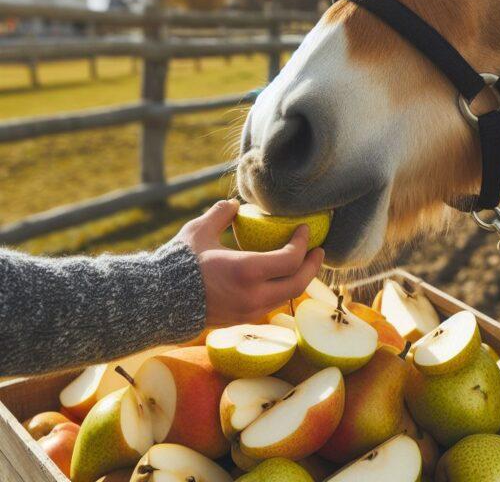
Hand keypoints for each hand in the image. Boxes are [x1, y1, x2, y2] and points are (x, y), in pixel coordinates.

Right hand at [177, 199, 324, 326]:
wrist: (157, 302)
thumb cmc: (178, 263)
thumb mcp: (200, 231)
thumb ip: (221, 213)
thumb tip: (235, 205)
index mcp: (248, 271)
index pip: (291, 259)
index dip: (303, 243)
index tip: (305, 229)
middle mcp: (254, 296)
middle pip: (299, 283)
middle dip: (313, 266)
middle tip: (318, 250)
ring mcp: (249, 311)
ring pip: (287, 297)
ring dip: (299, 279)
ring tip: (304, 263)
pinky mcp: (243, 319)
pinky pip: (272, 304)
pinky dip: (283, 289)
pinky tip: (281, 277)